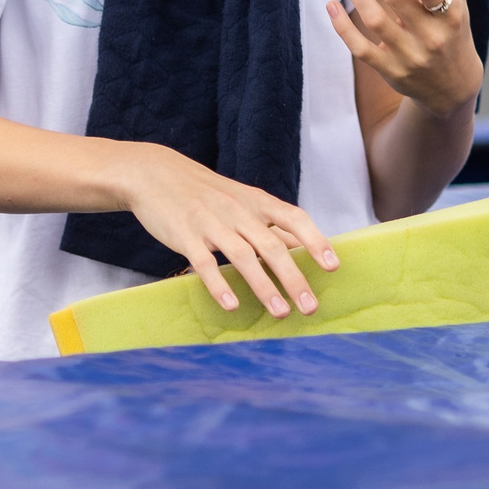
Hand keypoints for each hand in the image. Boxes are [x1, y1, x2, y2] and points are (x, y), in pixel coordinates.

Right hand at [116, 142, 339, 318]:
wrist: (156, 174)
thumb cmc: (207, 193)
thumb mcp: (243, 201)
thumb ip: (272, 223)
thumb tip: (306, 245)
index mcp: (256, 201)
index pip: (294, 218)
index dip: (315, 241)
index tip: (333, 265)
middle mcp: (237, 211)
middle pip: (271, 246)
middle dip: (294, 278)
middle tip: (311, 307)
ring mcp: (211, 223)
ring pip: (242, 257)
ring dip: (263, 287)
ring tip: (280, 313)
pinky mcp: (185, 236)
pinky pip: (205, 263)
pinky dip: (219, 285)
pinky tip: (232, 305)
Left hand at [326, 0, 482, 119]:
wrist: (452, 87)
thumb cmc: (452, 31)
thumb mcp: (458, 0)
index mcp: (451, 15)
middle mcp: (431, 37)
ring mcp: (409, 57)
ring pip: (374, 19)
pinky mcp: (390, 71)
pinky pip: (361, 48)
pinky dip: (343, 27)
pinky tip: (331, 3)